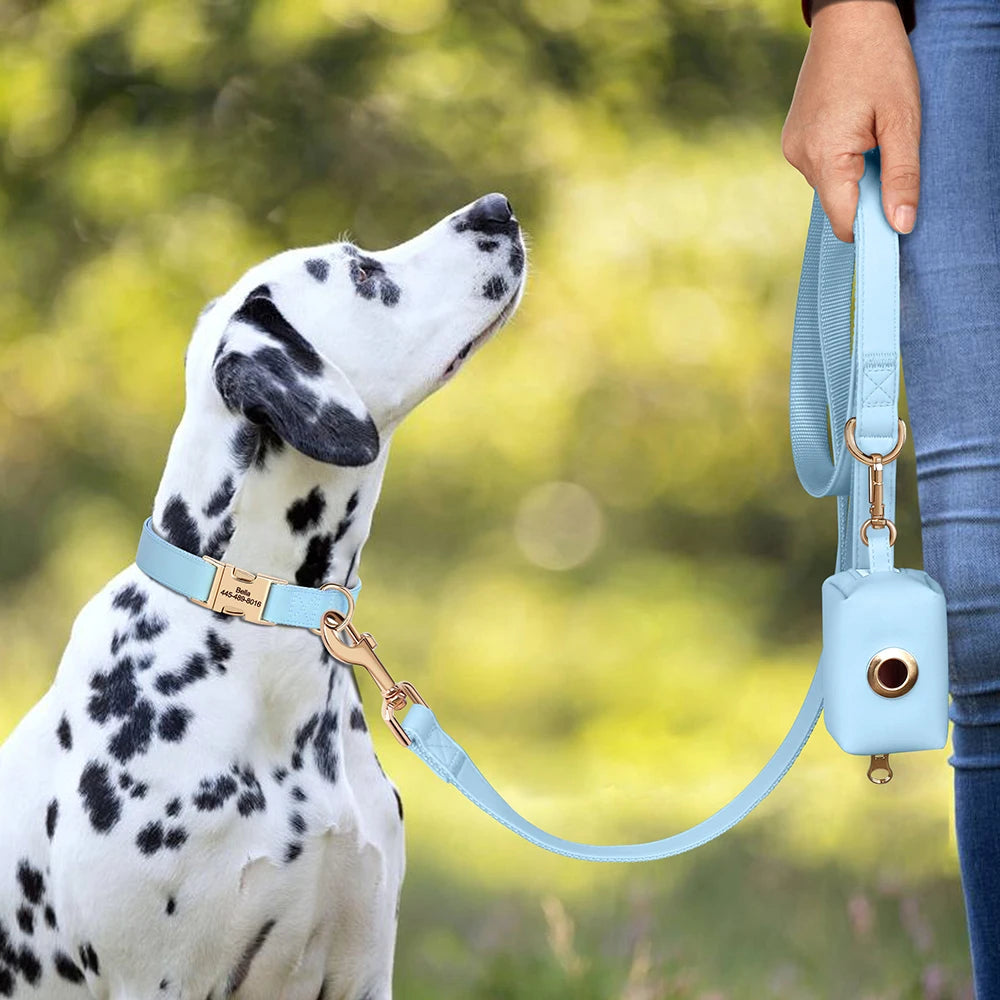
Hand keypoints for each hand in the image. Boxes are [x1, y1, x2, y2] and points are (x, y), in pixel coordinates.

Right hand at [781, 0, 920, 241]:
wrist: (848, 17)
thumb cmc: (880, 62)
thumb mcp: (903, 120)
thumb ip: (901, 177)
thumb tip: (901, 226)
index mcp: (825, 156)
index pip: (844, 222)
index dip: (870, 228)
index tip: (893, 220)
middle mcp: (800, 158)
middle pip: (837, 204)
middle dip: (864, 192)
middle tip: (886, 151)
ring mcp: (792, 149)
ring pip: (829, 186)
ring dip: (852, 173)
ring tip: (867, 131)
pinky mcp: (791, 140)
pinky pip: (820, 167)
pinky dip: (839, 159)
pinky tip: (851, 126)